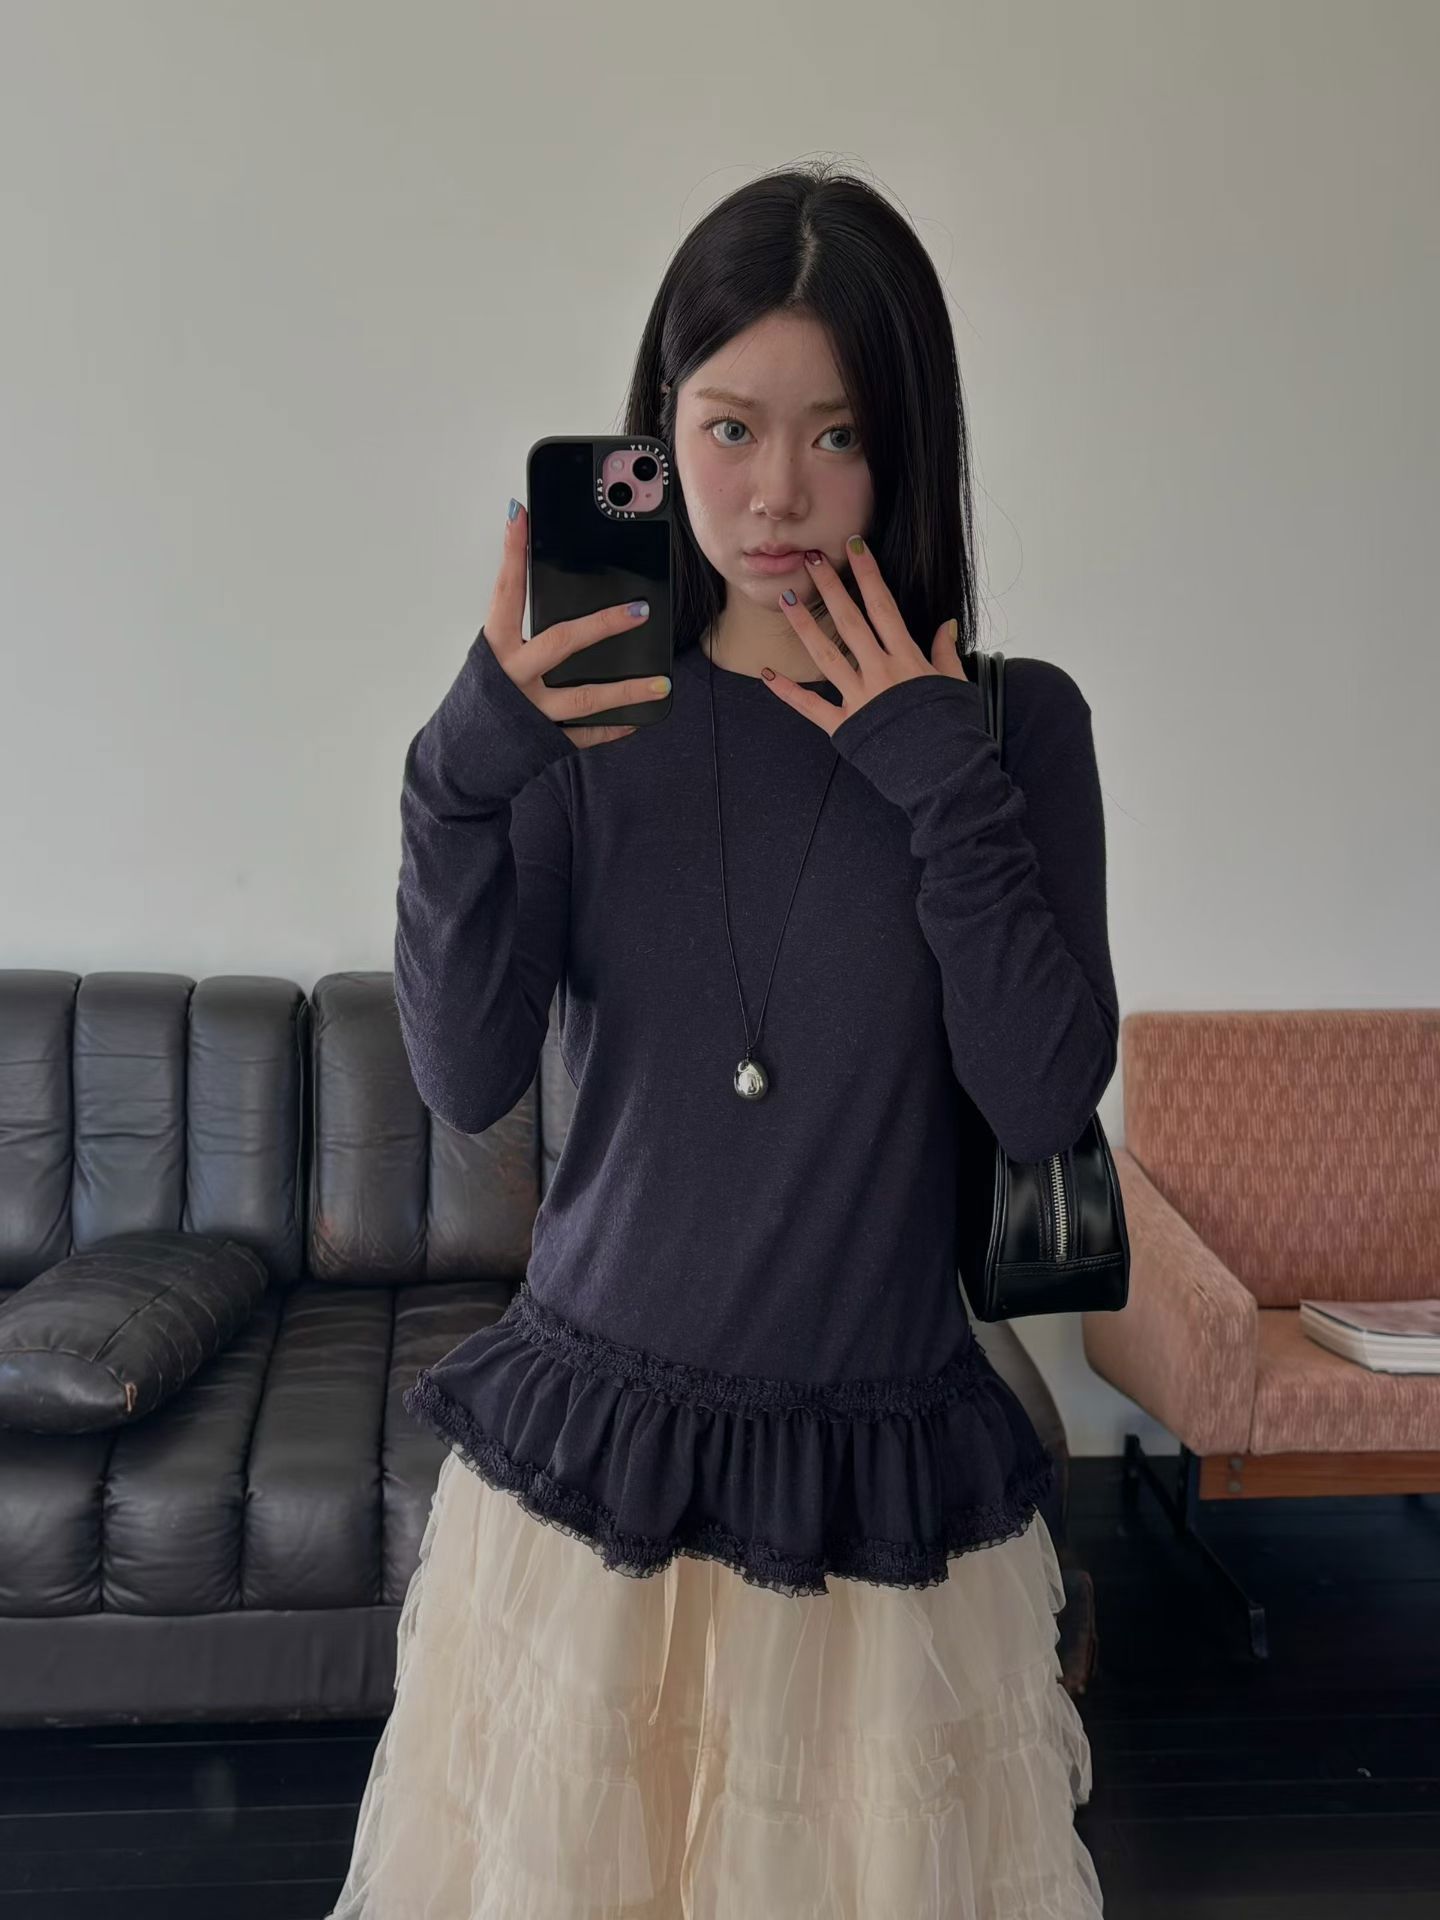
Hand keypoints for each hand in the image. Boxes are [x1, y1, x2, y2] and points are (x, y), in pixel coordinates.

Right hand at [485, 501, 663, 747]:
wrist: (457, 761)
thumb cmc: (478, 702)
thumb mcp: (489, 661)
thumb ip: (517, 634)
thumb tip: (560, 599)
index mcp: (494, 649)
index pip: (505, 591)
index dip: (512, 552)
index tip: (521, 515)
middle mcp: (511, 677)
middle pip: (561, 641)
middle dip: (603, 624)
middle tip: (640, 609)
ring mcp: (530, 711)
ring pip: (585, 697)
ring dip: (627, 689)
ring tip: (662, 682)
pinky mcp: (544, 741)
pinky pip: (585, 734)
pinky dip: (612, 728)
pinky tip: (638, 719)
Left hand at [761, 536, 966, 735]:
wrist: (945, 774)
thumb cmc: (954, 731)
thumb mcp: (956, 686)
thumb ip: (945, 653)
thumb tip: (946, 625)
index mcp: (908, 660)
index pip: (884, 606)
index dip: (869, 574)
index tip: (855, 547)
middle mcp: (880, 673)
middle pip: (850, 621)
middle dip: (831, 587)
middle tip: (811, 559)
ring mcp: (859, 698)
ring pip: (826, 654)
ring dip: (804, 625)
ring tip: (785, 599)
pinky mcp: (844, 726)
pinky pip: (811, 706)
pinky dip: (788, 692)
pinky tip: (768, 674)